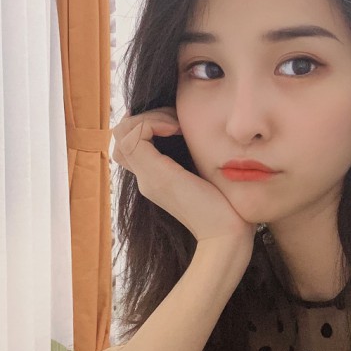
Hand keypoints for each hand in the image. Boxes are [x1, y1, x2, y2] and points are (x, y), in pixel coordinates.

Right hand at [111, 107, 255, 253]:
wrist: (227, 234)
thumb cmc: (229, 206)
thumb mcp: (209, 174)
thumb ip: (198, 158)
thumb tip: (199, 133)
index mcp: (157, 177)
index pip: (132, 142)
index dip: (148, 123)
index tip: (178, 122)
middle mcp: (147, 177)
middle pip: (122, 135)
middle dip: (147, 116)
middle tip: (177, 120)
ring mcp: (148, 177)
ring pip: (122, 133)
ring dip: (149, 118)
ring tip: (176, 124)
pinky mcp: (155, 176)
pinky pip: (133, 137)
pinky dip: (152, 124)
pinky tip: (177, 128)